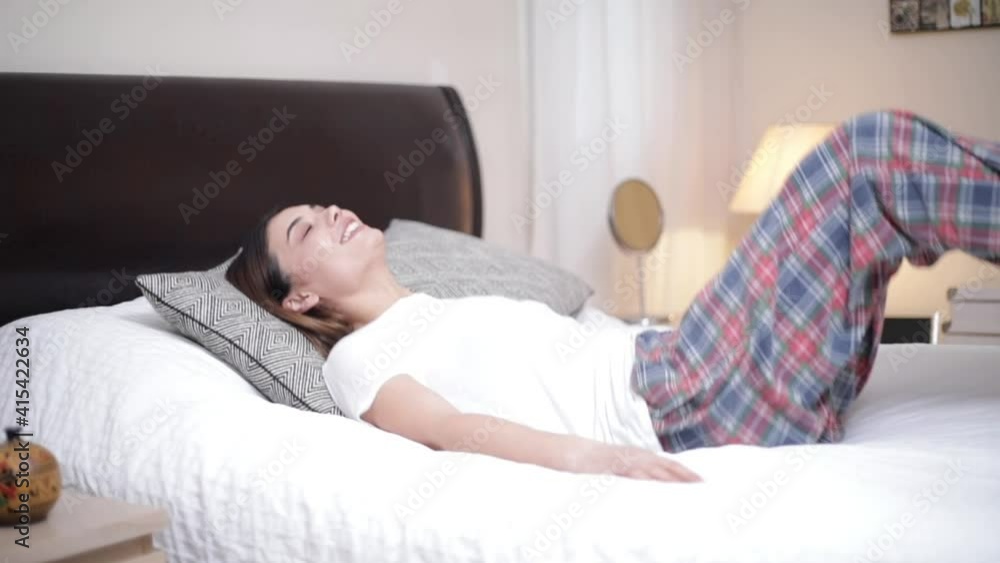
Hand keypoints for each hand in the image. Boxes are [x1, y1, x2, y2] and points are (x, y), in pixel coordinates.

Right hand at [568, 443, 701, 482]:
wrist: (579, 452)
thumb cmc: (602, 461)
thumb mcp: (626, 466)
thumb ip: (641, 472)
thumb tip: (656, 481)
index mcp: (642, 456)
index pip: (668, 463)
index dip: (684, 471)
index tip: (700, 479)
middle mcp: (638, 455)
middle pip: (666, 464)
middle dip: (684, 474)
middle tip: (701, 482)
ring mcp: (628, 459)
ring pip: (653, 467)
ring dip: (670, 475)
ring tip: (685, 484)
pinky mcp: (616, 463)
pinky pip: (633, 470)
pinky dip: (645, 475)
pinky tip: (655, 481)